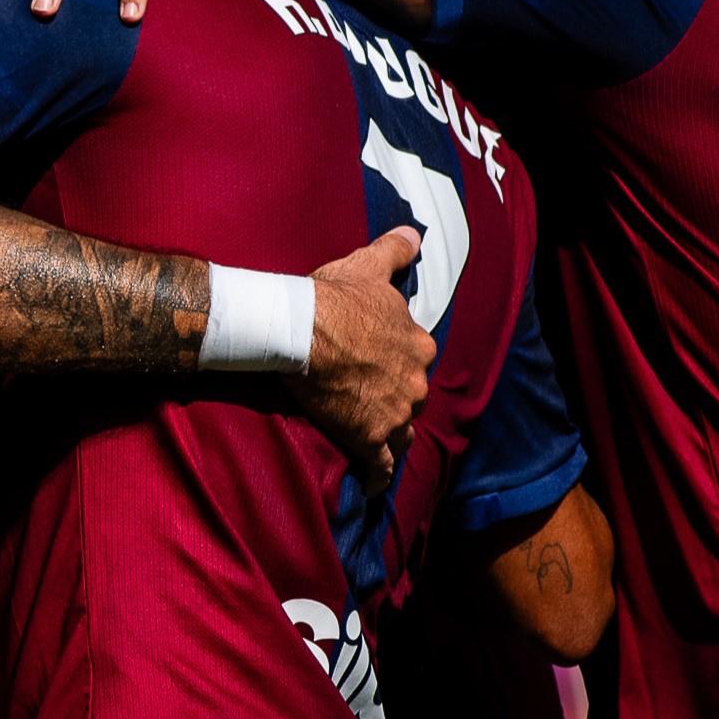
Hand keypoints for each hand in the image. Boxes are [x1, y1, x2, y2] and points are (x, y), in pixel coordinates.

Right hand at [288, 229, 435, 480]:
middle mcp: (414, 381)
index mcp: (417, 343)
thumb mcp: (367, 265)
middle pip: (410, 396)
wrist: (301, 329)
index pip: (414, 356)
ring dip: (391, 435)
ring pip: (401, 432)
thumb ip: (395, 250)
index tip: (378, 361)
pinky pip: (380, 466)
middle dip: (395, 398)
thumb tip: (415, 234)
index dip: (396, 359)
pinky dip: (378, 476)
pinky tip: (372, 485)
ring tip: (375, 440)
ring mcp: (394, 413)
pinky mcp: (369, 438)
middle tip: (370, 398)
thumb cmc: (332, 296)